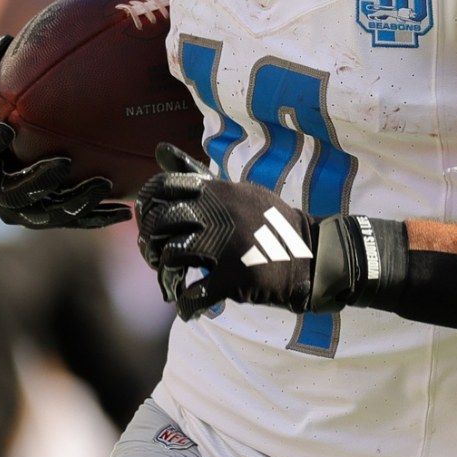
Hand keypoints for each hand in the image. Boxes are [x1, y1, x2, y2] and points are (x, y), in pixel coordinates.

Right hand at [0, 35, 131, 228]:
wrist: (14, 154)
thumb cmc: (2, 116)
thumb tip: (2, 39)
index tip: (3, 128)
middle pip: (14, 192)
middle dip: (38, 180)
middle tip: (63, 162)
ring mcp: (23, 210)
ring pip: (48, 212)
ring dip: (75, 200)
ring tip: (102, 184)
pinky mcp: (48, 219)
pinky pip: (74, 221)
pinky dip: (98, 216)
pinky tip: (125, 210)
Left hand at [136, 144, 352, 318]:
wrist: (310, 254)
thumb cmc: (267, 223)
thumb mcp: (235, 191)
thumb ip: (196, 176)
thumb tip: (159, 149)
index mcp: (217, 192)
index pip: (162, 186)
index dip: (147, 207)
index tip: (150, 224)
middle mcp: (219, 213)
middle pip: (160, 222)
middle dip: (149, 245)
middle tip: (156, 259)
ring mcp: (227, 244)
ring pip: (172, 256)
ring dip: (164, 276)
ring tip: (171, 286)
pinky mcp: (236, 275)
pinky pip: (195, 294)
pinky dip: (186, 305)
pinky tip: (189, 307)